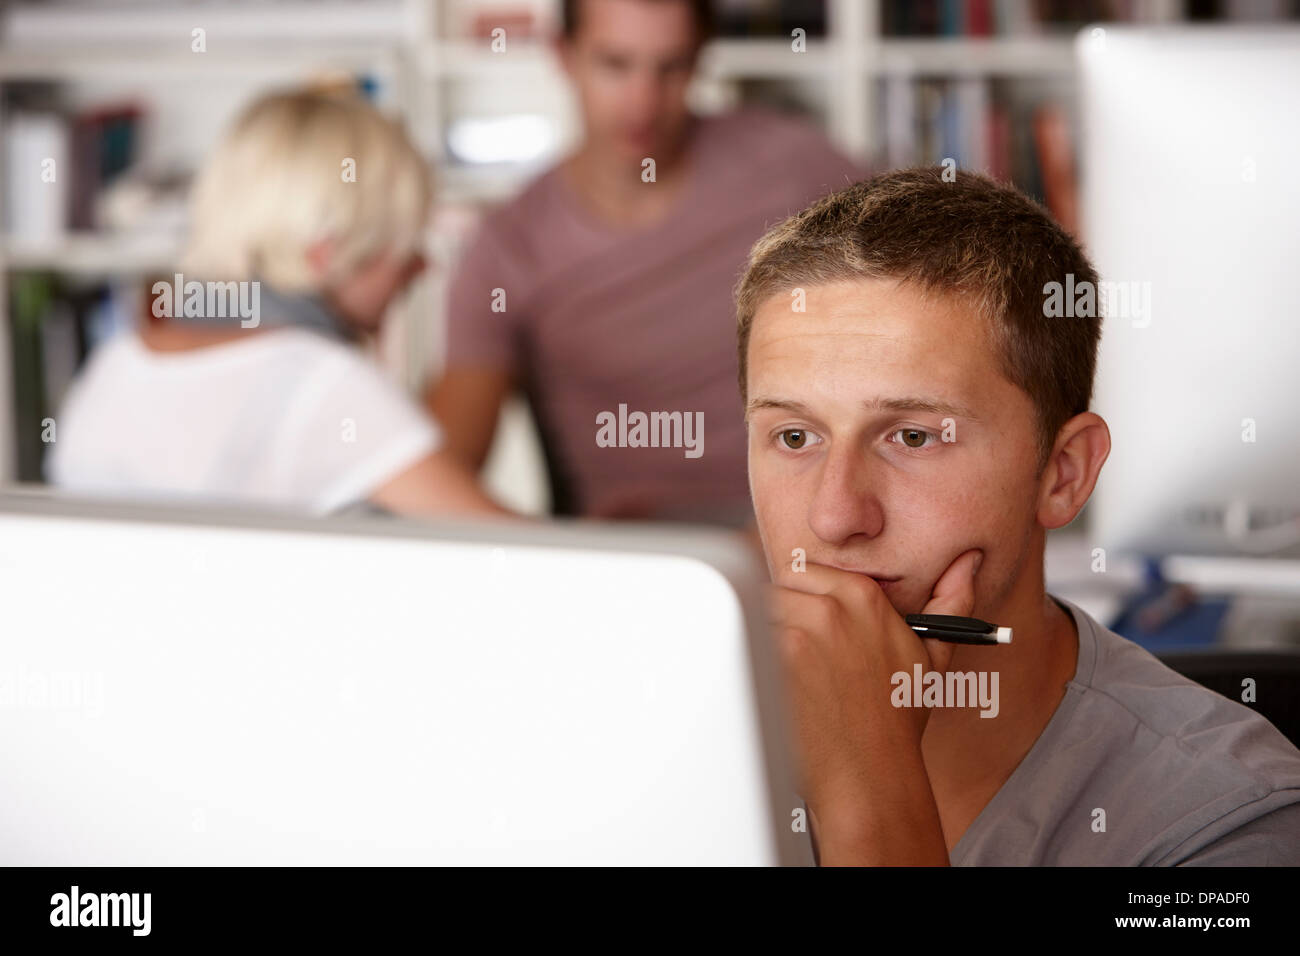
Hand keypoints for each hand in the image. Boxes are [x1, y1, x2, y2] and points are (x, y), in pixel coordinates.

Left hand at [770, 548, 982, 862]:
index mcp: (864, 596)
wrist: (870, 775)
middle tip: (794, 651)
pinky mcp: (773, 659)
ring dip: (764, 634)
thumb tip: (968, 564)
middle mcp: (831, 608)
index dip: (801, 598)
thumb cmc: (896, 720)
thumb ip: (951, 603)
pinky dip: (753, 658)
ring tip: (788, 672)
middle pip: (777, 587)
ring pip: (759, 611)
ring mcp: (799, 632)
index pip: (803, 570)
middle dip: (780, 613)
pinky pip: (746, 640)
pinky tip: (775, 685)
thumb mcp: (931, 656)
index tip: (804, 622)